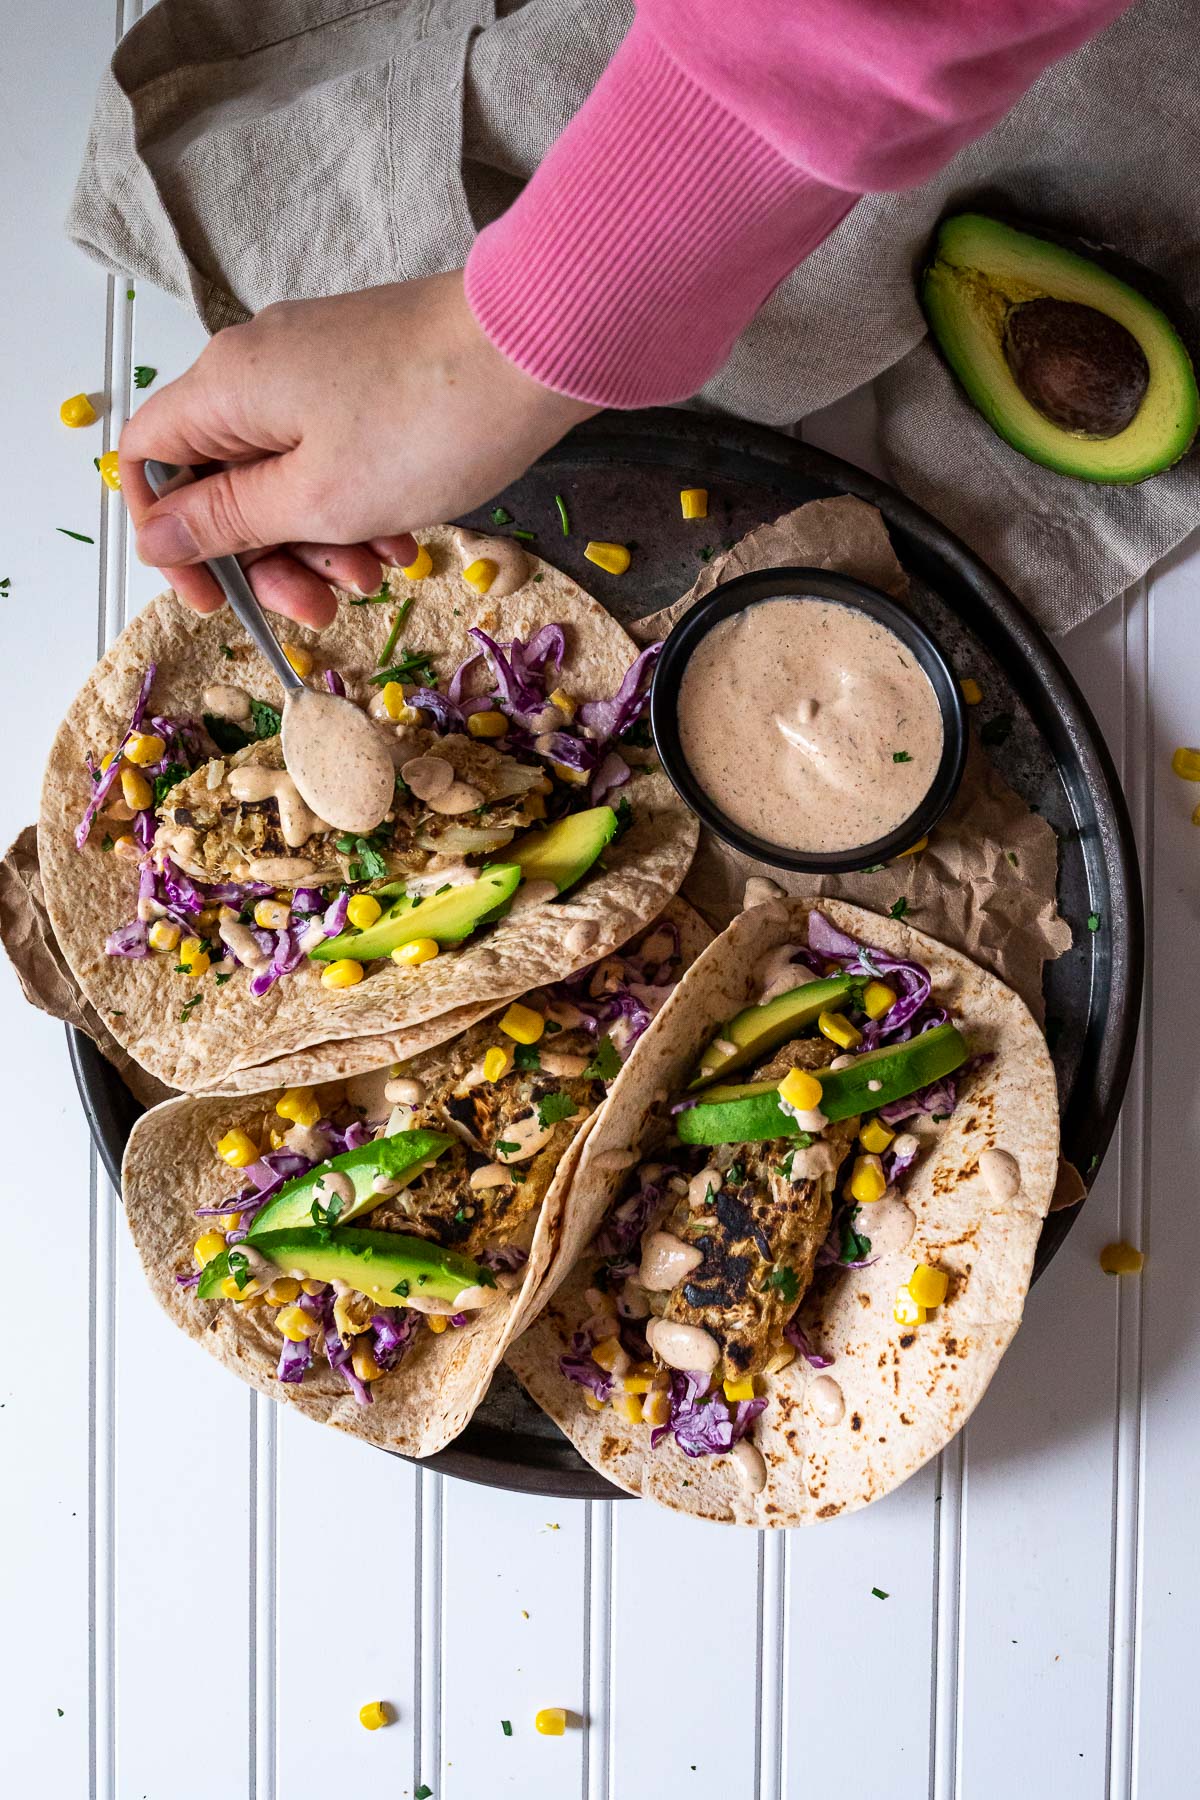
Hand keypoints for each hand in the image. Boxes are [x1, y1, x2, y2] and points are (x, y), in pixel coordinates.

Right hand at [120, 271, 596, 627]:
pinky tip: (403, 540)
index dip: (169, 538)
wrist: (536, 350)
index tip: (215, 597)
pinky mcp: (369, 378)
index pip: (148, 460)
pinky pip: (337, 457)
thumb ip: (227, 522)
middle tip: (317, 608)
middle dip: (266, 557)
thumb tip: (155, 536)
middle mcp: (260, 368)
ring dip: (322, 541)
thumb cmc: (427, 421)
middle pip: (223, 479)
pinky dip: (360, 507)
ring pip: (286, 476)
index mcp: (226, 387)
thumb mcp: (315, 499)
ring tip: (379, 572)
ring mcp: (318, 369)